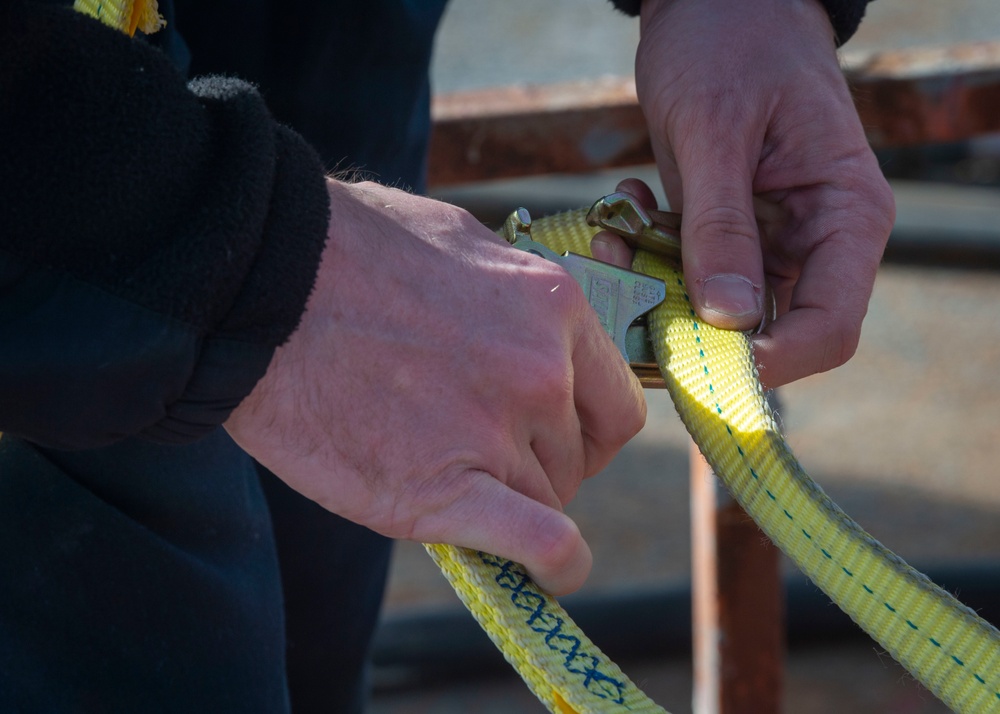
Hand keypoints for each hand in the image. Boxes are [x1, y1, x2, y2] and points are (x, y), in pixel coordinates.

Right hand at [225, 180, 645, 594]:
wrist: (259, 285)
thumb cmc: (348, 248)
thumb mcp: (461, 242)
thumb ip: (514, 296)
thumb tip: (533, 329)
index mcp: (553, 307)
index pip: (615, 404)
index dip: (586, 433)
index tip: (554, 442)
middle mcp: (541, 370)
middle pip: (575, 458)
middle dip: (542, 467)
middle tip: (486, 459)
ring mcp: (495, 432)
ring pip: (548, 501)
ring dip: (514, 502)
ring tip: (455, 482)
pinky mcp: (443, 491)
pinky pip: (539, 545)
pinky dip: (554, 567)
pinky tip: (546, 575)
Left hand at [616, 0, 894, 387]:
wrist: (714, 4)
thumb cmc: (732, 44)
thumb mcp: (716, 132)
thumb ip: (721, 225)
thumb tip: (727, 317)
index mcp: (844, 217)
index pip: (830, 328)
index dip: (772, 361)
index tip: (699, 358)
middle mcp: (813, 243)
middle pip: (767, 333)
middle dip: (692, 326)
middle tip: (630, 283)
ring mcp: (767, 243)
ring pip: (714, 310)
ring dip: (657, 288)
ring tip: (618, 233)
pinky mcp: (724, 235)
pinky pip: (686, 275)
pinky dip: (649, 259)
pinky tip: (627, 209)